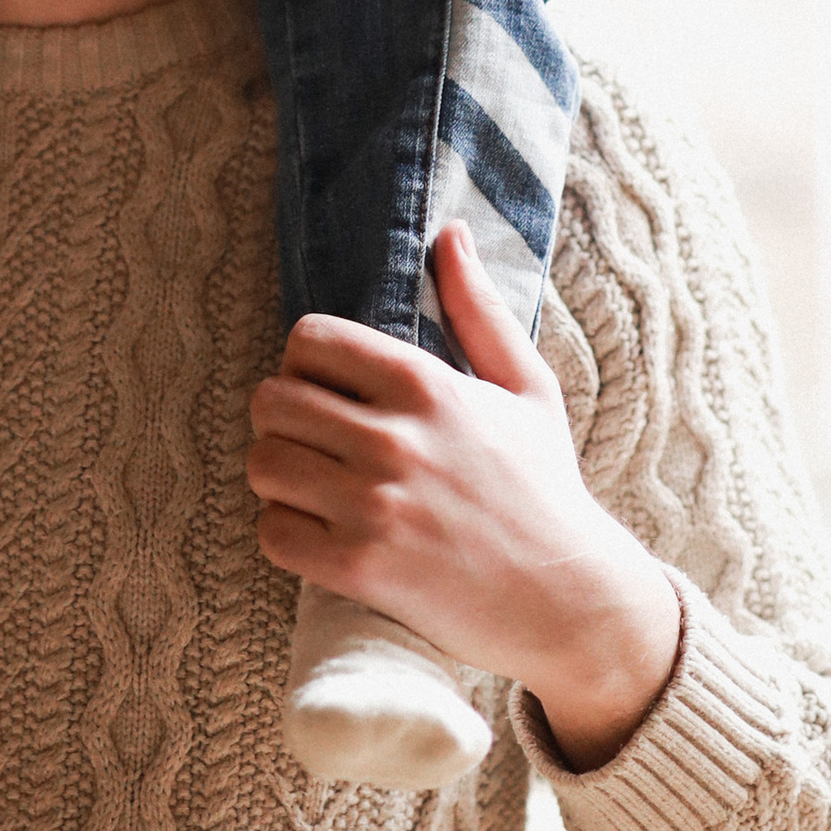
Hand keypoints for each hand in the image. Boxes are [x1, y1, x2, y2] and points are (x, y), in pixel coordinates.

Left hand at [246, 226, 679, 768]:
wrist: (567, 597)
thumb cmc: (545, 489)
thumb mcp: (527, 388)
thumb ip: (479, 310)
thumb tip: (450, 233)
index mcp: (426, 384)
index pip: (308, 339)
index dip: (306, 363)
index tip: (329, 391)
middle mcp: (393, 438)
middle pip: (270, 400)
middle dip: (284, 420)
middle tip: (315, 443)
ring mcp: (373, 505)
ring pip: (262, 465)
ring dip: (279, 477)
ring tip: (314, 488)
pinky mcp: (359, 568)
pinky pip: (272, 532)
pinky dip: (286, 534)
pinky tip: (320, 534)